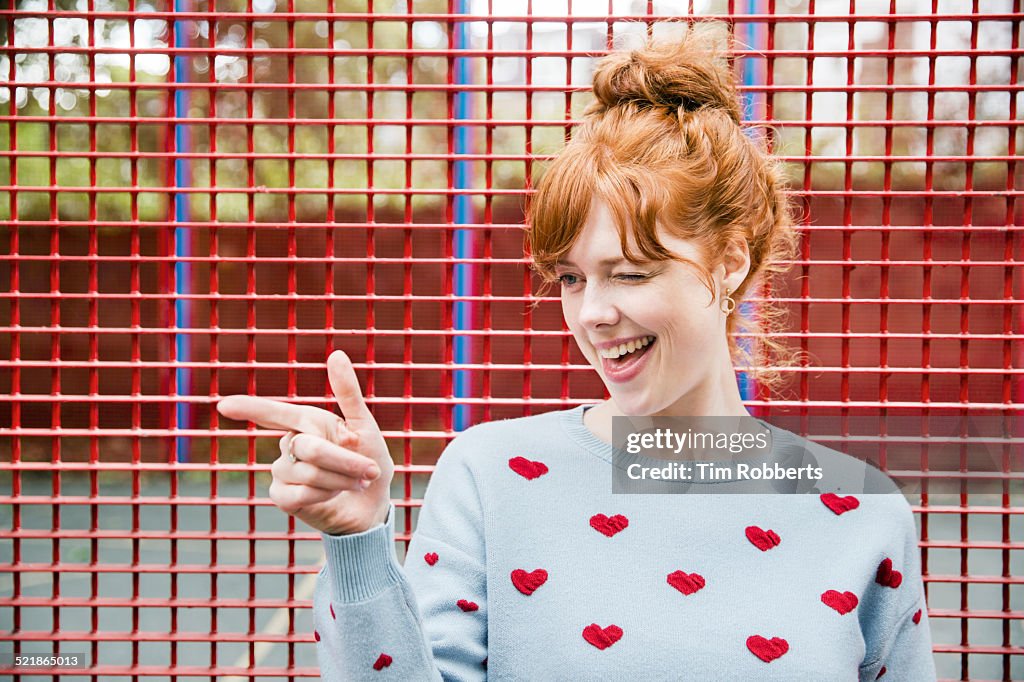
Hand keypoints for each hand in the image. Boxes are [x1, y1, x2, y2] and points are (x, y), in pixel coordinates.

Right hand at [216, 350, 393, 535]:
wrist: (373, 503)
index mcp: (306, 422)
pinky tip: (333, 496)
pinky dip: (325, 495)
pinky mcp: (282, 497)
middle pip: (309, 448)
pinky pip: (299, 494)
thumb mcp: (364, 425)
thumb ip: (348, 393)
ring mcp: (282, 470)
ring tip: (355, 483)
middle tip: (369, 470)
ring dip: (340, 480)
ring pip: (307, 472)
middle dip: (344, 460)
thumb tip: (336, 354)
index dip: (249, 408)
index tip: (223, 406)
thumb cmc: (369, 460)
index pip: (273, 413)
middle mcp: (289, 443)